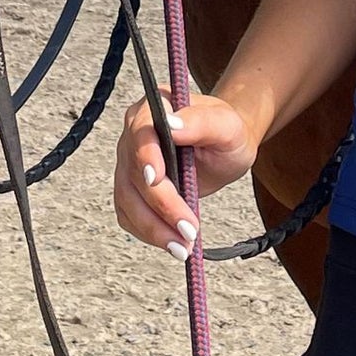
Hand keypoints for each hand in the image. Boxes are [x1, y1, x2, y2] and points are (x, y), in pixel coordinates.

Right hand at [113, 87, 259, 258]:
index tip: (158, 180)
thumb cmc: (227, 132)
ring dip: (152, 228)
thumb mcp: (227, 125)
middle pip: (134, 174)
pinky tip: (171, 242)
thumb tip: (172, 124)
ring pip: (128, 199)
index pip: (141, 133)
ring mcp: (129, 161)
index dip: (146, 157)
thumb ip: (202, 122)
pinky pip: (129, 213)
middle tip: (189, 230)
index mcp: (155, 108)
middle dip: (161, 206)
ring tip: (182, 247)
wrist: (226, 147)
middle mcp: (135, 133)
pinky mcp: (131, 187)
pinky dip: (148, 232)